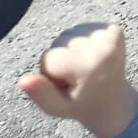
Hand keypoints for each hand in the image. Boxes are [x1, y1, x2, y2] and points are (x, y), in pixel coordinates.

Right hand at [18, 23, 137, 137]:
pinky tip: (92, 57)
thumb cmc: (82, 105)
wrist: (114, 101)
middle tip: (76, 78)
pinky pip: (81, 29)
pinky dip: (81, 42)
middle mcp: (103, 47)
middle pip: (58, 43)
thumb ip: (40, 94)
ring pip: (68, 35)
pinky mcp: (114, 29)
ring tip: (83, 68)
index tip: (67, 85)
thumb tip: (23, 80)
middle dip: (59, 60)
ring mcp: (110, 36)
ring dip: (69, 50)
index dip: (50, 74)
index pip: (48, 57)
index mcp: (89, 66)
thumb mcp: (57, 108)